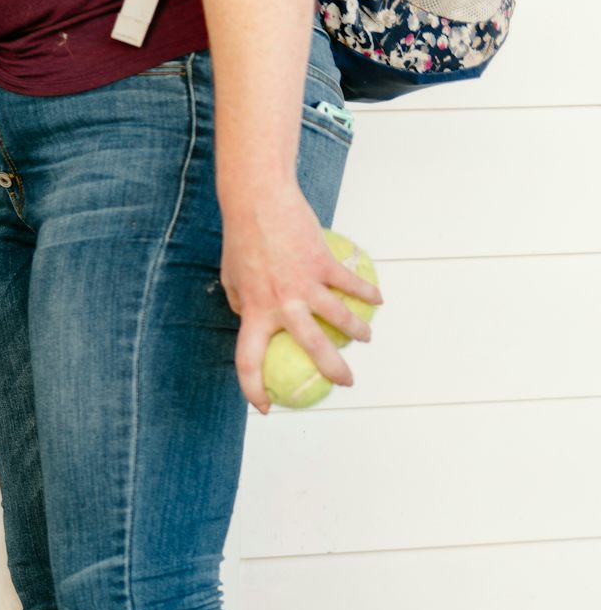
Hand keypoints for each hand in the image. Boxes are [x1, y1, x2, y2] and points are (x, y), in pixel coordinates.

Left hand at [220, 187, 382, 413]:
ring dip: (357, 332)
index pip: (249, 361)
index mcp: (253, 312)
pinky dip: (366, 292)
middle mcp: (281, 303)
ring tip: (365, 339)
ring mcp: (305, 283)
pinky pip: (350, 283)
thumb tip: (253, 319)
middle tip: (346, 382)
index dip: (253, 389)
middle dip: (333, 371)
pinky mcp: (323, 262)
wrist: (257, 201)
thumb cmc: (241, 240)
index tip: (263, 407)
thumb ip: (243, 303)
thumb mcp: (231, 278)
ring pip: (340, 318)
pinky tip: (377, 299)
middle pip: (312, 348)